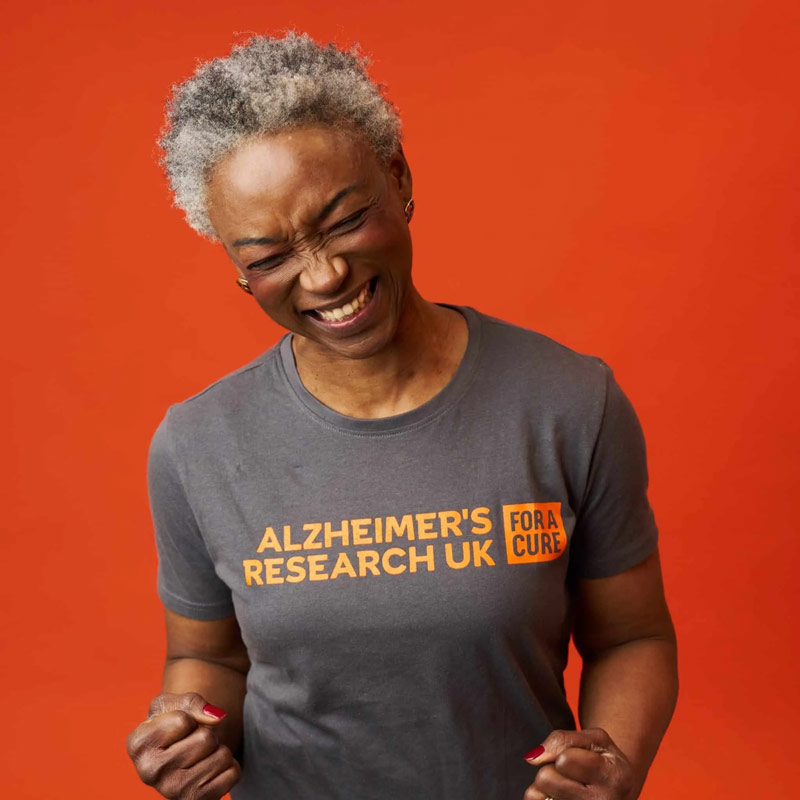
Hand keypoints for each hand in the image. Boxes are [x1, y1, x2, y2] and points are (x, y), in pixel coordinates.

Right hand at [126, 692, 240, 798]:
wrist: (180, 751)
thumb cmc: (173, 723)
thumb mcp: (175, 704)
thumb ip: (193, 702)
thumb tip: (216, 717)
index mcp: (138, 745)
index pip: (184, 721)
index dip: (190, 718)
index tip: (180, 726)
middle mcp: (150, 773)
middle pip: (205, 739)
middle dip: (206, 732)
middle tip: (192, 741)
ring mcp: (173, 792)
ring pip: (222, 755)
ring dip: (218, 749)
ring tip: (200, 754)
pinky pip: (233, 773)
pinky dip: (229, 766)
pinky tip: (209, 769)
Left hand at [522, 728, 637, 799]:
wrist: (620, 793)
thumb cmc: (604, 761)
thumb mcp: (594, 739)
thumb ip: (563, 739)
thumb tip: (533, 758)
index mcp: (612, 776)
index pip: (565, 759)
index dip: (563, 754)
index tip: (575, 758)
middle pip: (547, 777)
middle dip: (551, 769)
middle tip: (568, 773)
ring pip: (539, 794)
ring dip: (545, 785)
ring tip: (564, 786)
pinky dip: (542, 798)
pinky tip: (559, 797)